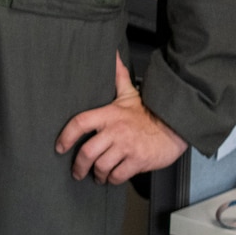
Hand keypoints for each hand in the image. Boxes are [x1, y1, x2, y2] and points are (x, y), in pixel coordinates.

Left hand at [54, 54, 188, 183]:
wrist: (175, 126)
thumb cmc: (149, 112)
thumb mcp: (129, 94)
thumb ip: (117, 77)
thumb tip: (112, 55)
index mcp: (109, 115)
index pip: (79, 123)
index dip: (66, 136)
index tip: (59, 147)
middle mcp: (115, 131)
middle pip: (87, 152)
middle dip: (78, 166)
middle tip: (77, 172)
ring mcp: (126, 147)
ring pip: (101, 166)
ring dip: (97, 174)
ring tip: (97, 175)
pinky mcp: (138, 161)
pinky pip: (118, 175)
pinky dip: (112, 179)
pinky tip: (112, 177)